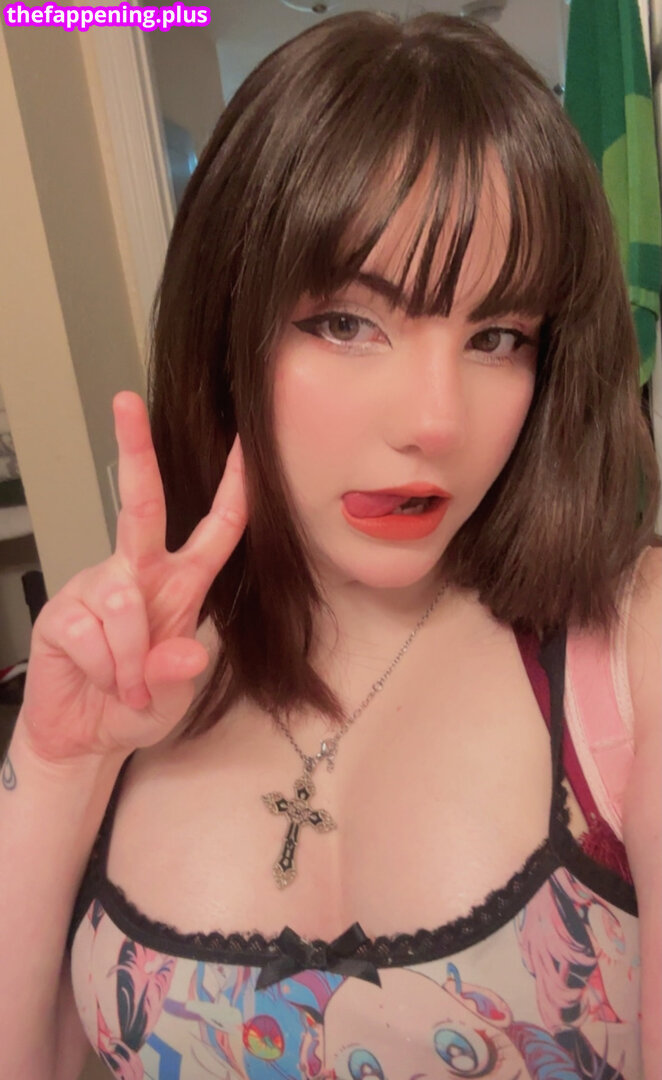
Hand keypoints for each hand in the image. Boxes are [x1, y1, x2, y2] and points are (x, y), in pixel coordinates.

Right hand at [20, 391, 247, 762]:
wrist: (82, 735)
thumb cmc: (135, 704)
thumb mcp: (173, 696)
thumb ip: (178, 674)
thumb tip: (187, 653)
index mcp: (180, 585)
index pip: (214, 530)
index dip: (233, 489)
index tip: (242, 443)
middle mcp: (137, 575)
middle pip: (140, 506)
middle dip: (136, 452)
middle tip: (127, 403)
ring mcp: (96, 589)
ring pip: (123, 602)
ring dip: (131, 658)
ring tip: (127, 685)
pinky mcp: (62, 614)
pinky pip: (91, 634)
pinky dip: (106, 669)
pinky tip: (100, 679)